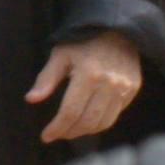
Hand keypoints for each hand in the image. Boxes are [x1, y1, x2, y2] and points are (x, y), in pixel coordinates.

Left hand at [27, 30, 145, 145]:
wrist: (116, 28)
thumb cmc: (83, 41)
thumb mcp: (60, 54)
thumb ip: (46, 78)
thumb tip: (31, 99)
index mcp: (88, 74)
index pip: (70, 112)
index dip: (57, 128)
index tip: (46, 136)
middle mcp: (109, 83)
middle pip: (87, 122)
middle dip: (69, 132)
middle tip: (58, 134)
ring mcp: (124, 87)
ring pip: (103, 123)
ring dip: (85, 131)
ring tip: (71, 129)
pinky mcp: (132, 89)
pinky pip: (115, 115)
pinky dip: (100, 122)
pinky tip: (88, 119)